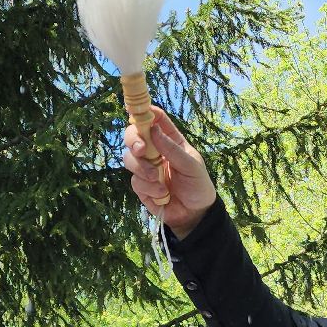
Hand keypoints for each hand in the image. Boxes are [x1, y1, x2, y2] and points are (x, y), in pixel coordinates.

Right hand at [122, 107, 217, 237]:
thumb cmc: (198, 186)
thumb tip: (153, 129)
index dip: (146, 113)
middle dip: (133, 140)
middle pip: (133, 136)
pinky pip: (135, 181)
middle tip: (141, 149)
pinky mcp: (141, 186)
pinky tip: (162, 195)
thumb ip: (172, 149)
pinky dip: (148, 188)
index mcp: (170, 141)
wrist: (195, 215)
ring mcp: (146, 168)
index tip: (139, 111)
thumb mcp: (191, 165)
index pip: (156, 120)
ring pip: (129, 159)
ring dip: (142, 169)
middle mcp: (155, 151)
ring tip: (158, 180)